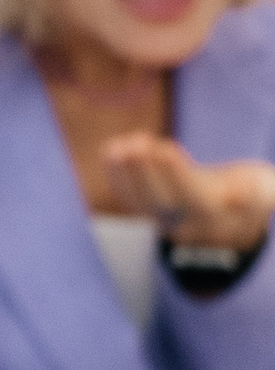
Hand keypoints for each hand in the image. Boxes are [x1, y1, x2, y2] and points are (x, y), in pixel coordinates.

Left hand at [102, 137, 274, 251]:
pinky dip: (118, 174)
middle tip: (135, 144)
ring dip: (126, 172)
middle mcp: (187, 224)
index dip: (178, 174)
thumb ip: (254, 196)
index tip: (165, 149)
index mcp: (216, 219)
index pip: (193, 196)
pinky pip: (130, 197)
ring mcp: (166, 221)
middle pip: (161, 200)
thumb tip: (238, 195)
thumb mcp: (265, 194)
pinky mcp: (152, 213)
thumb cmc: (257, 196)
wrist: (238, 223)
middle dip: (145, 172)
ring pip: (140, 201)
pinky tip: (111, 149)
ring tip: (117, 146)